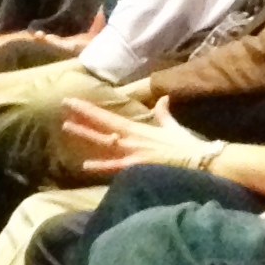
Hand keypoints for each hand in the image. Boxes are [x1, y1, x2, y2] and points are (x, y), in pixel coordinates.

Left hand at [60, 95, 203, 177]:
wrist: (199, 159)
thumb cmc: (187, 146)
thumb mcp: (173, 127)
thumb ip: (164, 114)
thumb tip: (164, 98)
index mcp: (139, 129)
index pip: (109, 117)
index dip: (90, 109)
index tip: (73, 101)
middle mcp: (132, 137)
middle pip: (103, 124)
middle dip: (84, 114)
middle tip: (64, 104)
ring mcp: (133, 151)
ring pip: (104, 141)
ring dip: (86, 133)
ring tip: (66, 126)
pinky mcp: (137, 166)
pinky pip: (115, 166)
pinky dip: (101, 166)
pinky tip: (85, 166)